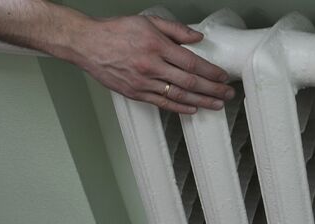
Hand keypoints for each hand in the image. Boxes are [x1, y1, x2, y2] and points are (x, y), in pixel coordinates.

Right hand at [71, 15, 234, 113]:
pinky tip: (193, 109)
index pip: (192, 63)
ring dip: (202, 101)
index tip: (223, 76)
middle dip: (213, 89)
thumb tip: (198, 38)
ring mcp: (143, 82)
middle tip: (228, 93)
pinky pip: (162, 103)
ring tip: (217, 104)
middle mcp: (151, 66)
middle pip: (190, 82)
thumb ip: (176, 30)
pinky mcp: (135, 93)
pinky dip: (180, 107)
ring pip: (179, 95)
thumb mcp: (148, 22)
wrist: (86, 43)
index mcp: (156, 46)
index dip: (211, 72)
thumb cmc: (116, 31)